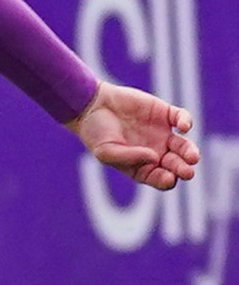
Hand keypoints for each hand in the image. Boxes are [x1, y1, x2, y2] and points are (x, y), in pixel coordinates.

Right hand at [68, 81, 198, 189]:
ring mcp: (161, 133)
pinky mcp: (164, 114)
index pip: (159, 178)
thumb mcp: (106, 152)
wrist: (92, 105)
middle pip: (175, 164)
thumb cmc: (95, 133)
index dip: (166, 180)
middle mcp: (154, 152)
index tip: (168, 178)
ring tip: (192, 157)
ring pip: (184, 146)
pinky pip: (182, 119)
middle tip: (187, 171)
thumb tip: (155, 157)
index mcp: (140, 166)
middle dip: (182, 169)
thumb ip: (128, 157)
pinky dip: (186, 122)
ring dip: (190, 152)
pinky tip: (183, 127)